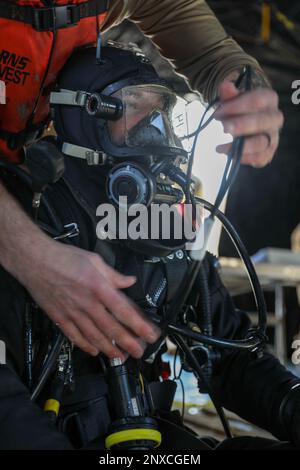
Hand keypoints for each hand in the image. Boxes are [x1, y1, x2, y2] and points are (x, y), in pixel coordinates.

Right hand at [21, 240, 160, 359]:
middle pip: (111, 329)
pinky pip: (74, 336)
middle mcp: (87, 304)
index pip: (124, 311)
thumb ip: (113, 275)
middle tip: (139, 352)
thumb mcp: (94, 260)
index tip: (150, 334)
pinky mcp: (59, 317)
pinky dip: (85, 346)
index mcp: (99, 288)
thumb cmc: (64, 257)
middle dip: (128, 343)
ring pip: (94, 336)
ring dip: (109, 349)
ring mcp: (72, 313)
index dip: (139, 325)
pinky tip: (94, 351)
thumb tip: (129, 281)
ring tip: (120, 357)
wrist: (34, 260)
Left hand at [214, 79, 283, 166]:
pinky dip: (244, 159)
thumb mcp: (232, 100)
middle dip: (241, 125)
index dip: (237, 106)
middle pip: (262, 122)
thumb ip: (229, 95)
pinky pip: (260, 159)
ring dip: (241, 146)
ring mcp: (273, 137)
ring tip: (221, 147)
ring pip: (261, 143)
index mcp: (269, 99)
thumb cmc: (239, 110)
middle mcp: (275, 118)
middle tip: (223, 128)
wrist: (245, 124)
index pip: (257, 100)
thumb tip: (225, 86)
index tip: (218, 112)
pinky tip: (230, 155)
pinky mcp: (268, 153)